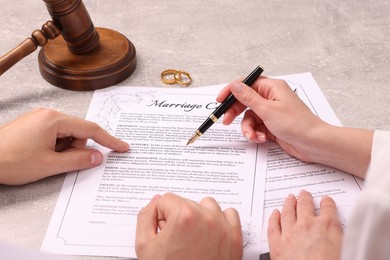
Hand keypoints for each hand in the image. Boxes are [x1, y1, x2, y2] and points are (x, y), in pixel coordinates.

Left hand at [0, 108, 128, 184]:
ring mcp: (40, 119)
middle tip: (59, 162)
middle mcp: (48, 114)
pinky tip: (41, 155)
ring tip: (45, 160)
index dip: (109, 140)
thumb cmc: (9, 161)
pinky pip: (55, 135)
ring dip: (63, 150)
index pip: (90, 129)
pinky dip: (55, 147)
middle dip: (75, 149)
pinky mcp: (33, 125)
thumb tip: (98, 158)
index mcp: (54, 120)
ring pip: (66, 135)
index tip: (123, 147)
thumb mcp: (49, 165)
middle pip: (78, 132)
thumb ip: (78, 161)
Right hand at [136, 193, 242, 259]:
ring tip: (192, 236)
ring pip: (207, 205)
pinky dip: (220, 221)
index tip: (163, 231)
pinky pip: (229, 215)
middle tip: (176, 240)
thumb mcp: (144, 246)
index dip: (160, 217)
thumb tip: (155, 203)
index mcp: (184, 216)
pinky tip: (209, 234)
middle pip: (186, 202)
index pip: (166, 200)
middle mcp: (206, 218)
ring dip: (199, 215)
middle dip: (178, 218)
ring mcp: (223, 227)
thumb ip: (145, 217)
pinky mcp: (235, 238)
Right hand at [217, 77, 322, 161]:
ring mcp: (271, 112)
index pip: (246, 84)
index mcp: (271, 88)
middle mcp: (270, 98)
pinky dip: (256, 134)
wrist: (313, 144)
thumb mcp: (267, 110)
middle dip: (235, 113)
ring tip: (254, 136)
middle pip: (245, 102)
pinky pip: (256, 127)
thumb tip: (234, 85)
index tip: (220, 100)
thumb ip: (248, 97)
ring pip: (249, 117)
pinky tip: (263, 139)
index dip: (231, 91)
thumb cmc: (297, 124)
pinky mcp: (272, 125)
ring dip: (248, 128)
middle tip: (226, 121)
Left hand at [267, 190, 342, 259]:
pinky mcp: (277, 244)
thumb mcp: (344, 248)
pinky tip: (274, 213)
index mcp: (328, 226)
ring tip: (289, 198)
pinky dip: (273, 217)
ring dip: (289, 203)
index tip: (326, 200)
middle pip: (304, 205)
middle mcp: (307, 225)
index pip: (328, 208)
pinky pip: (273, 226)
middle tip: (304, 194)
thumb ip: (338, 236)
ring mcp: (290, 233)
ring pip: (287, 212)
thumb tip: (338, 233)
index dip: (327, 203)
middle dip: (304, 198)